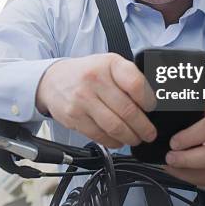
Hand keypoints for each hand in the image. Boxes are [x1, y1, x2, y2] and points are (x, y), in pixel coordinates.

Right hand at [36, 53, 156, 147]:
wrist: (52, 80)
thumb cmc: (87, 73)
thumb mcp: (109, 64)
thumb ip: (129, 78)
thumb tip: (151, 102)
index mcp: (109, 64)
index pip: (135, 84)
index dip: (149, 100)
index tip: (152, 109)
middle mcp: (95, 79)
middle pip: (127, 110)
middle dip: (143, 127)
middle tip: (149, 133)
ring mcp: (82, 99)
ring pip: (115, 126)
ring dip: (130, 137)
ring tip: (136, 138)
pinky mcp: (74, 117)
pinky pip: (99, 135)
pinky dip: (113, 142)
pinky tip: (118, 140)